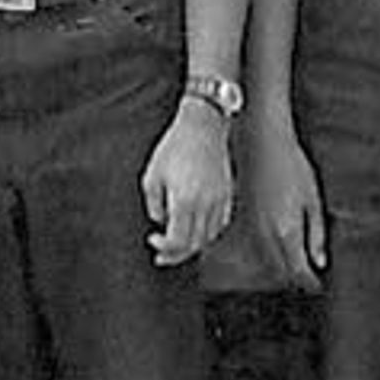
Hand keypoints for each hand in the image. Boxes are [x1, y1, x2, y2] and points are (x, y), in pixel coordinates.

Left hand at [141, 109, 232, 267]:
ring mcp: (219, 199)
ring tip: (179, 242)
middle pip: (194, 244)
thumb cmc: (175, 147)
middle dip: (176, 253)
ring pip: (209, 237)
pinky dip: (208, 232)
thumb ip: (153, 204)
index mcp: (184, 201)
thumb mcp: (152, 175)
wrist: (202, 126)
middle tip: (163, 253)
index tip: (153, 240)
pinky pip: (220, 223)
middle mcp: (205, 204)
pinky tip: (196, 228)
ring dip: (193, 244)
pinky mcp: (227, 193)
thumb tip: (160, 220)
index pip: (177, 241)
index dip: (164, 247)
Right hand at [240, 104, 324, 280]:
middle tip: (307, 282)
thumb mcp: (313, 198)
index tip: (316, 287)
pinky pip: (251, 248)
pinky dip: (263, 256)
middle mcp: (265, 235)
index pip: (298, 270)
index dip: (309, 283)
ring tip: (291, 270)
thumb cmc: (292, 165)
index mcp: (287, 231)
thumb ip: (316, 233)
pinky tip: (271, 252)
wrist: (262, 142)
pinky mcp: (241, 219)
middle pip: (280, 271)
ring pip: (264, 262)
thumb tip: (319, 261)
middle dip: (294, 279)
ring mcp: (250, 228)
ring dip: (278, 270)